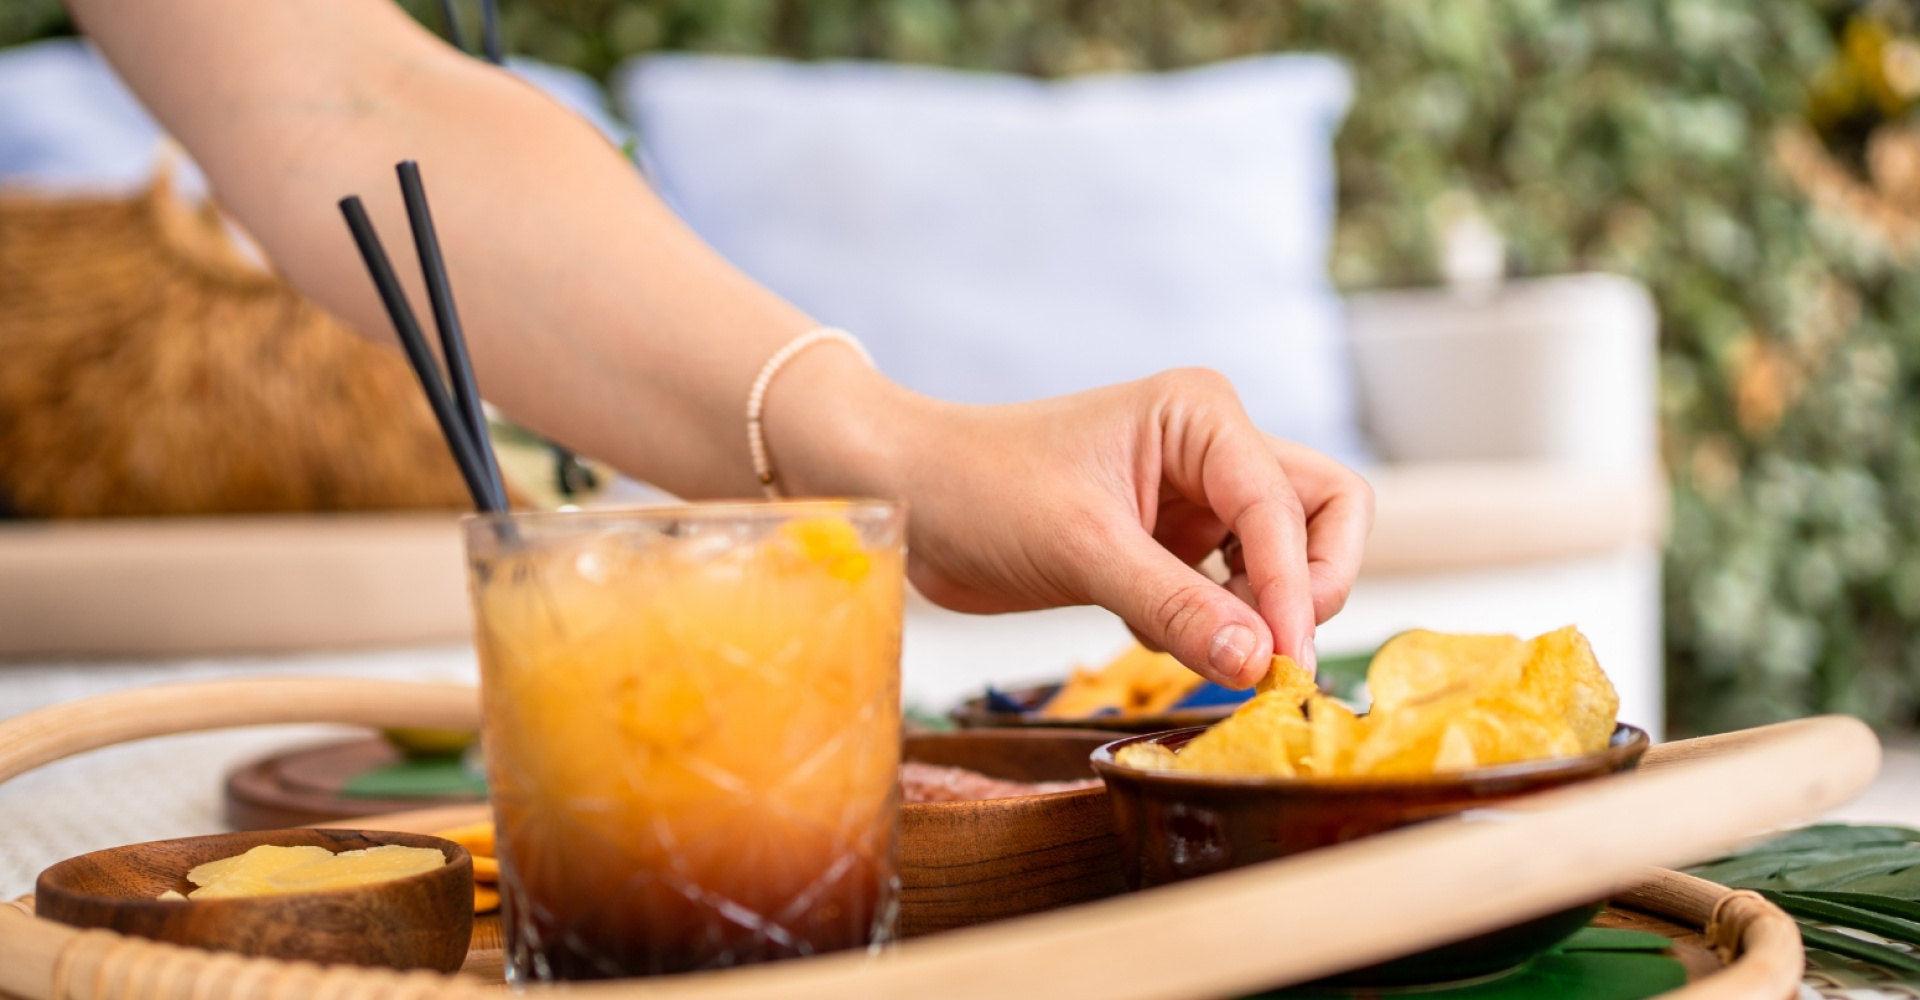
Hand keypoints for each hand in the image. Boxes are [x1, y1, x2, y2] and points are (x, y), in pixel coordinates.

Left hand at [773, 359, 1374, 687]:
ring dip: (1266, 611)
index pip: (1286, 506)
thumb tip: (1260, 664)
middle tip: (1272, 653)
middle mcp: (1211, 449)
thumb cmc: (978, 487)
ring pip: (1284, 557)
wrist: (905, 493)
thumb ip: (1175, 606)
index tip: (1281, 665)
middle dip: (1310, 584)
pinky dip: (1218, 626)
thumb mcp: (1080, 548)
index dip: (1294, 588)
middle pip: (1321, 514)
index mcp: (1201, 416)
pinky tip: (1158, 636)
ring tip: (1212, 650)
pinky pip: (1229, 593)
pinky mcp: (1166, 546)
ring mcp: (1193, 499)